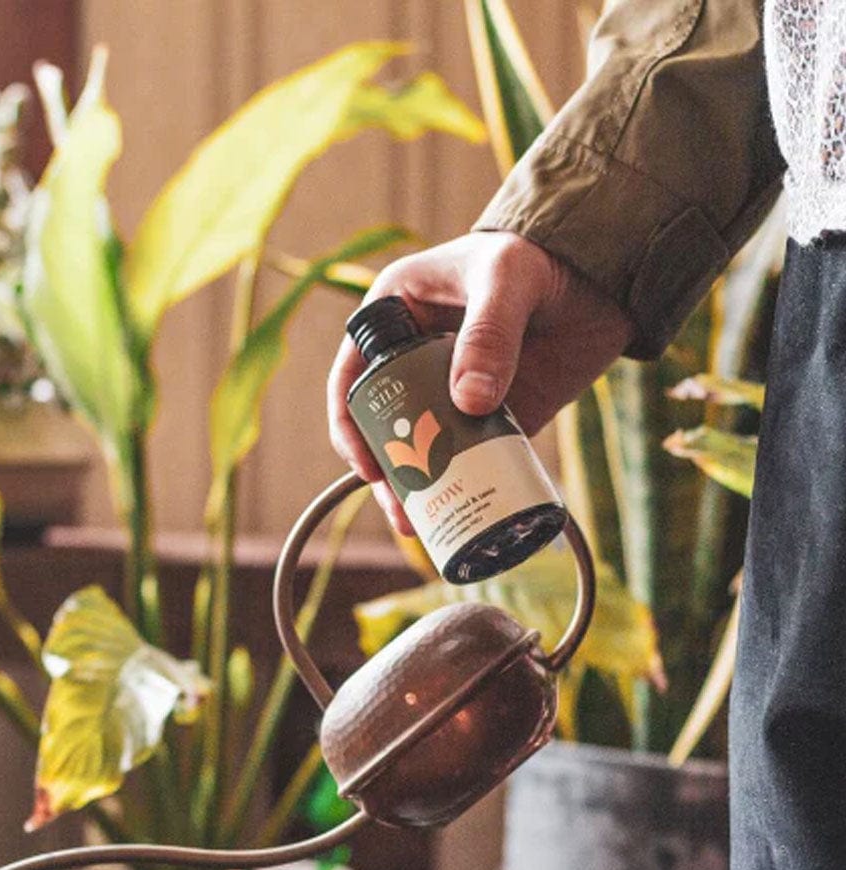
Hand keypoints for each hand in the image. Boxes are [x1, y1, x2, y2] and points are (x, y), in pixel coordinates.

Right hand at [327, 231, 634, 533]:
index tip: (368, 462)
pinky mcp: (497, 415)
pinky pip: (476, 457)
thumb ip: (488, 333)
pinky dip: (470, 485)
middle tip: (399, 508)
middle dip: (387, 470)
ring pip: (426, 448)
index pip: (356, 375)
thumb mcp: (507, 279)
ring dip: (422, 488)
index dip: (351, 422)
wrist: (608, 271)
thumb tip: (468, 404)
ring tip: (422, 525)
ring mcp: (456, 392)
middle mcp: (417, 360)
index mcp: (396, 315)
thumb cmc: (539, 255)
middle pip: (386, 425)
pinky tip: (468, 511)